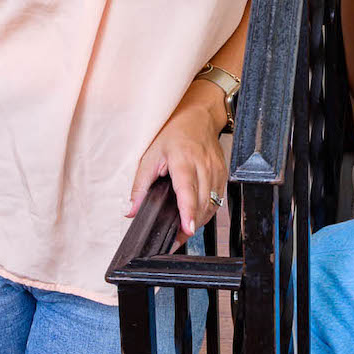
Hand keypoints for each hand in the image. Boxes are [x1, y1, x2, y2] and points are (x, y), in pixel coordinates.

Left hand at [128, 86, 228, 244]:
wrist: (198, 116)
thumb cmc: (174, 133)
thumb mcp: (150, 156)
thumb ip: (140, 186)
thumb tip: (130, 210)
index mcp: (183, 160)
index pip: (188, 191)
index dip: (189, 212)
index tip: (188, 229)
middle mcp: (203, 165)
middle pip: (202, 202)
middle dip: (191, 223)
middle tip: (176, 238)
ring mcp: (216, 169)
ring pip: (212, 203)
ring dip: (200, 219)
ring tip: (184, 227)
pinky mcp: (223, 173)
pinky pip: (218, 198)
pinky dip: (208, 209)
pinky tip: (197, 213)